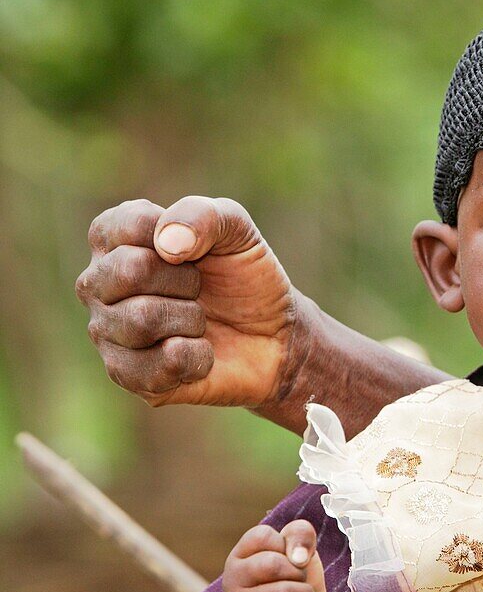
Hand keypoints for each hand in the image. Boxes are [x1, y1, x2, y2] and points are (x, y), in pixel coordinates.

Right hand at [75, 196, 303, 407]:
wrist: (274, 336)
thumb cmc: (244, 278)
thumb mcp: (236, 230)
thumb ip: (202, 215)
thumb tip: (167, 244)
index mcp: (113, 241)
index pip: (125, 225)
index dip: (178, 238)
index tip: (196, 251)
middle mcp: (99, 285)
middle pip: (129, 271)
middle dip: (186, 280)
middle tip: (200, 289)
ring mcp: (108, 332)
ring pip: (140, 320)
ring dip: (192, 319)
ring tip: (199, 322)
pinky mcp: (128, 376)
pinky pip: (159, 365)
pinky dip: (197, 356)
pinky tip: (201, 352)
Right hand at [223, 520, 328, 591]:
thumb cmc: (296, 581)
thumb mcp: (302, 549)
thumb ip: (301, 534)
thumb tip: (298, 557)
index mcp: (239, 556)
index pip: (262, 536)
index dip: (286, 544)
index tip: (287, 557)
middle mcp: (231, 581)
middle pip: (273, 565)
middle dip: (299, 573)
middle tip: (297, 581)